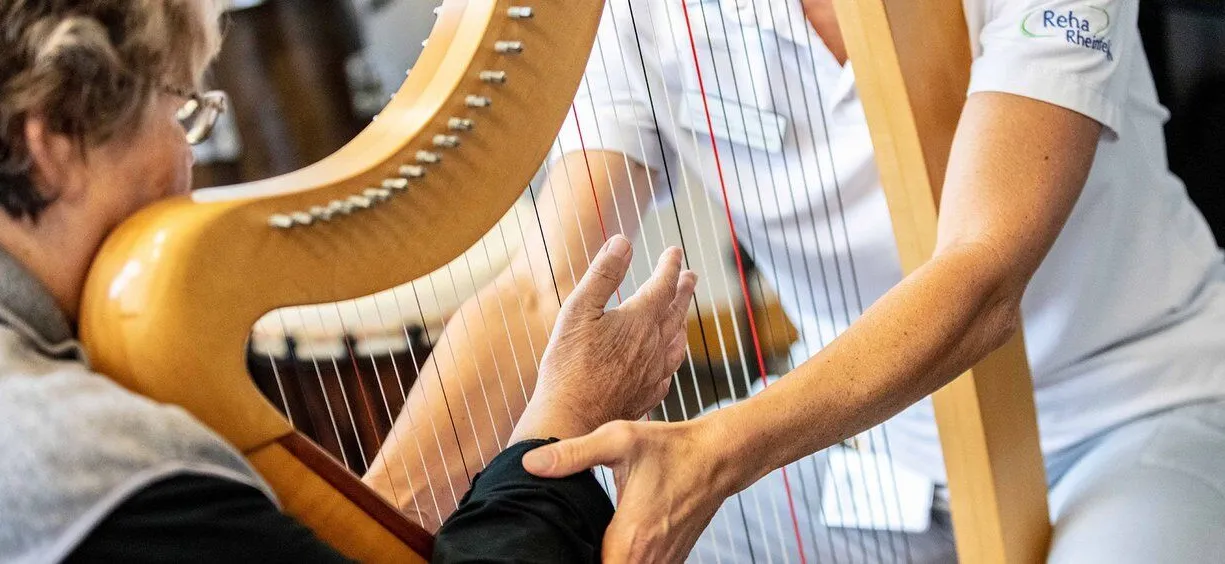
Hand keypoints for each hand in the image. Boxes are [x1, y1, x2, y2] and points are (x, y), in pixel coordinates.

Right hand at [510, 234, 696, 442]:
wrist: (572, 421)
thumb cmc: (568, 365)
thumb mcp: (578, 310)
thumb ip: (603, 274)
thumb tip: (622, 241)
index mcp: (639, 319)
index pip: (663, 284)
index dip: (669, 264)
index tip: (674, 251)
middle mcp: (654, 345)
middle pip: (676, 311)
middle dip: (683, 290)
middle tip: (690, 276)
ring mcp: (653, 372)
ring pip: (676, 342)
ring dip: (681, 322)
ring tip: (682, 315)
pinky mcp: (646, 395)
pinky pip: (668, 371)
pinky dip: (672, 357)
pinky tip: (667, 360)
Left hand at [522, 418, 735, 562]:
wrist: (718, 456)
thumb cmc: (669, 447)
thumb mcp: (619, 439)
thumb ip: (573, 453)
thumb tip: (530, 463)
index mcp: (630, 537)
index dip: (571, 561)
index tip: (557, 550)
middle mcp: (649, 559)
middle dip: (584, 560)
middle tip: (564, 546)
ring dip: (603, 562)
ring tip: (581, 546)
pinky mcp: (672, 561)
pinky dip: (624, 562)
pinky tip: (608, 547)